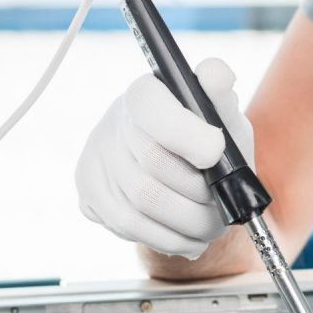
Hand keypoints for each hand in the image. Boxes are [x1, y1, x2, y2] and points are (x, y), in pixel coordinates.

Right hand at [76, 58, 254, 259]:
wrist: (181, 169)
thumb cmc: (209, 136)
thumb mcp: (223, 113)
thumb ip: (220, 93)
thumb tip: (215, 74)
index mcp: (146, 93)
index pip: (150, 107)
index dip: (184, 133)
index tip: (216, 152)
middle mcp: (114, 122)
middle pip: (152, 164)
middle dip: (197, 189)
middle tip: (223, 200)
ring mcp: (96, 160)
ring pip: (142, 203)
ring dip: (188, 221)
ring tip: (213, 225)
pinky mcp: (89, 196)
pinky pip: (129, 227)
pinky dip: (168, 237)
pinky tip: (190, 237)